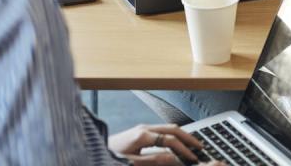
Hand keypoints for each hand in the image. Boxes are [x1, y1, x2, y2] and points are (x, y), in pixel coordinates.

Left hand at [108, 123, 223, 163]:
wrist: (90, 153)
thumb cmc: (109, 157)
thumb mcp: (133, 163)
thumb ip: (155, 160)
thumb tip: (175, 158)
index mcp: (142, 134)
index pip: (171, 140)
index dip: (184, 150)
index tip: (193, 159)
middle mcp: (143, 128)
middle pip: (173, 129)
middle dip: (188, 138)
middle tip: (200, 148)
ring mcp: (141, 129)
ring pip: (168, 128)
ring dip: (181, 136)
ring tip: (192, 146)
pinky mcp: (138, 133)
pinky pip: (161, 132)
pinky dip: (172, 138)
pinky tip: (175, 145)